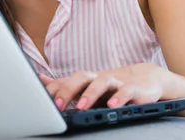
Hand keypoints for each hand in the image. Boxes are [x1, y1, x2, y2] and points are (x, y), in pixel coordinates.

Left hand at [40, 63, 172, 110]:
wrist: (145, 79)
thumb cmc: (112, 85)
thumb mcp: (87, 85)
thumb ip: (64, 83)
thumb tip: (40, 78)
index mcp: (87, 80)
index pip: (66, 81)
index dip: (53, 90)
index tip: (42, 101)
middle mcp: (100, 78)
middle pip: (81, 77)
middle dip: (68, 90)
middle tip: (58, 105)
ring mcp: (117, 82)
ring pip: (102, 82)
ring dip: (91, 94)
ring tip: (81, 107)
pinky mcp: (134, 88)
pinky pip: (126, 91)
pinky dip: (119, 98)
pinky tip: (112, 106)